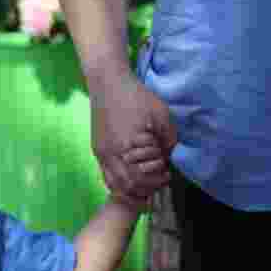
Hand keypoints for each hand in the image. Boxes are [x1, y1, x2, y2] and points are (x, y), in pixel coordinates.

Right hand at [89, 73, 176, 203]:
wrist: (108, 83)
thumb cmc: (136, 96)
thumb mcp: (161, 115)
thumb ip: (169, 140)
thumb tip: (173, 159)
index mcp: (126, 146)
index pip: (142, 178)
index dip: (157, 179)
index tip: (168, 172)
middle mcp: (109, 154)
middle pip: (127, 186)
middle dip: (146, 186)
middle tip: (160, 177)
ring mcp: (101, 153)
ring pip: (114, 184)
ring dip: (131, 187)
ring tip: (146, 180)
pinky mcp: (97, 150)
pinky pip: (106, 175)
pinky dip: (120, 182)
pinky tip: (132, 175)